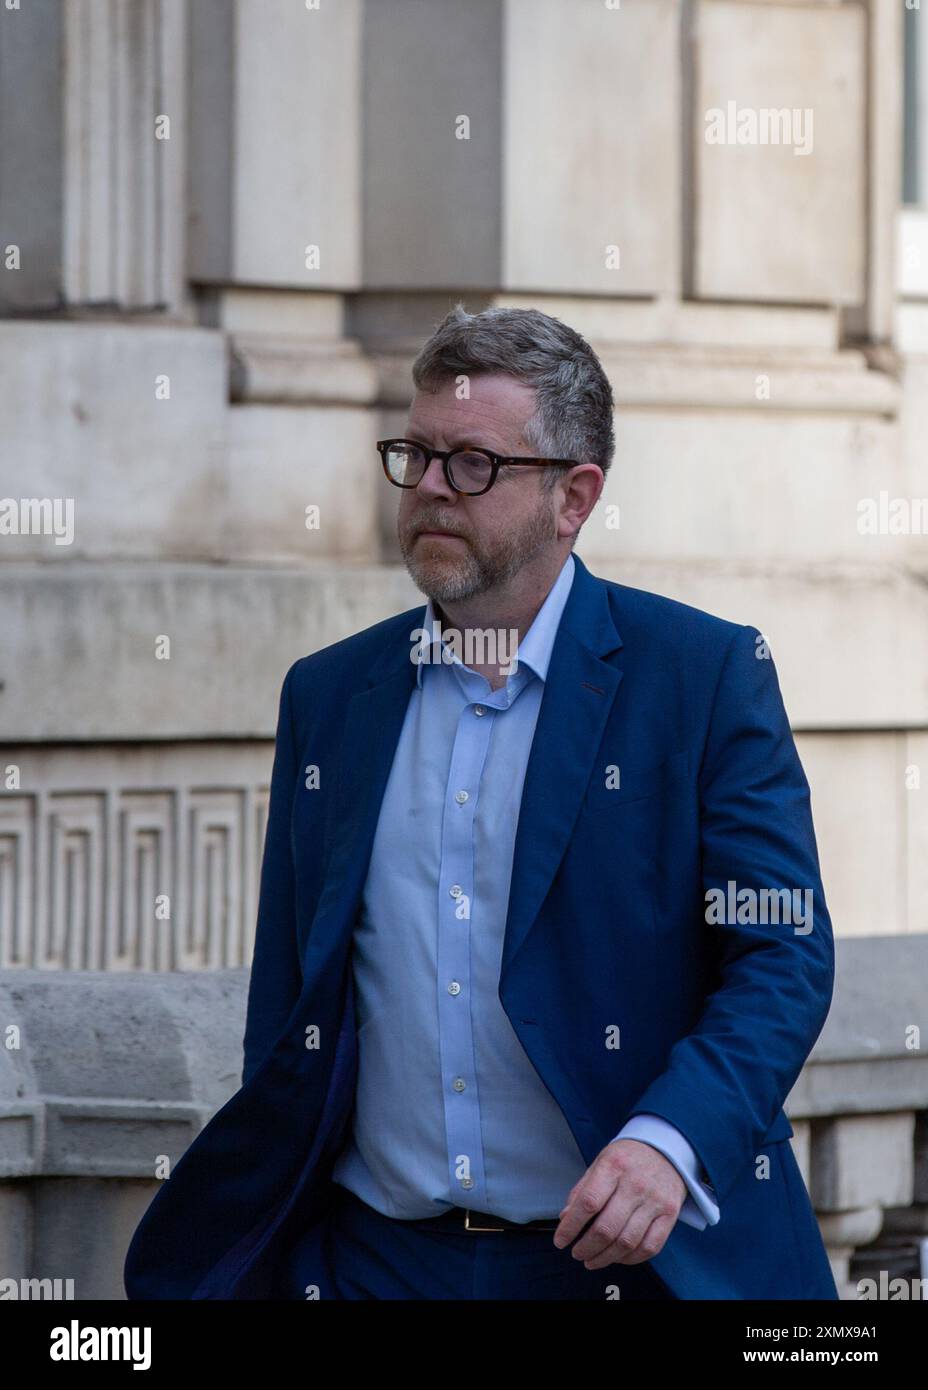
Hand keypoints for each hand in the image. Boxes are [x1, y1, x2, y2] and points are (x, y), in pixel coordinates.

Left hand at [552, 1139, 686, 1268]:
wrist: (666, 1149)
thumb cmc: (627, 1159)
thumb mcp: (601, 1162)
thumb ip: (582, 1189)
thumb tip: (565, 1218)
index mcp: (614, 1166)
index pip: (589, 1203)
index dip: (571, 1227)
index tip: (560, 1241)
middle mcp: (635, 1184)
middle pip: (607, 1228)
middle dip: (586, 1248)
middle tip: (577, 1254)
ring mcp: (655, 1201)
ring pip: (627, 1242)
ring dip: (605, 1258)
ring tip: (592, 1260)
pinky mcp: (670, 1215)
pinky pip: (650, 1247)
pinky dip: (631, 1259)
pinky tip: (617, 1257)